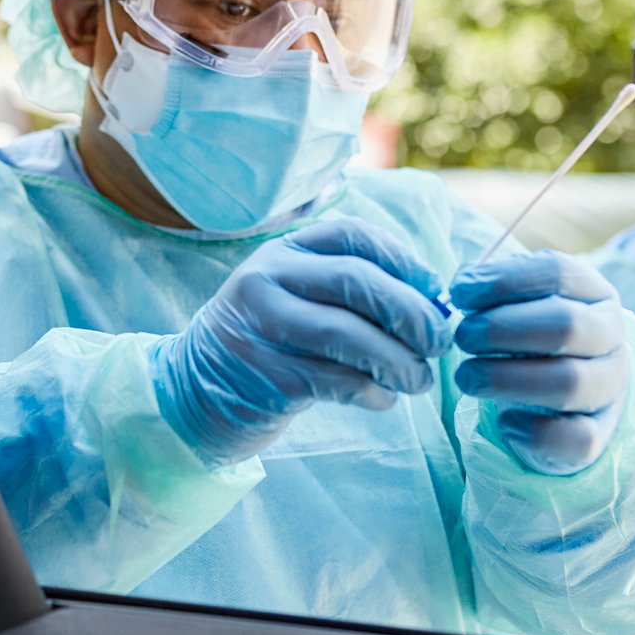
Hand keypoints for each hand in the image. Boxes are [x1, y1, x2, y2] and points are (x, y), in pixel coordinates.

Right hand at [154, 219, 453, 462]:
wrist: (194, 392)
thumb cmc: (272, 343)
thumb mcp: (301, 298)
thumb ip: (357, 292)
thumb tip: (435, 305)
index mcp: (285, 249)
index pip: (355, 236)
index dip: (407, 262)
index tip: (437, 294)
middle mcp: (268, 277)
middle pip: (357, 280)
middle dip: (412, 311)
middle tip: (440, 342)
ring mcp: (261, 325)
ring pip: (348, 335)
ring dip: (398, 360)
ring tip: (419, 379)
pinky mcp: (265, 375)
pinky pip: (335, 381)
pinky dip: (372, 392)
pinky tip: (382, 398)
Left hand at [449, 251, 626, 474]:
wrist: (562, 397)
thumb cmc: (530, 338)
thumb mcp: (519, 303)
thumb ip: (493, 290)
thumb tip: (462, 287)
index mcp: (593, 293)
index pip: (557, 274)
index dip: (502, 280)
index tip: (459, 292)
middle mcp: (610, 336)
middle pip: (565, 326)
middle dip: (501, 330)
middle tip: (462, 337)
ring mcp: (609, 386)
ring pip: (570, 383)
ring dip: (506, 379)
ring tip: (467, 377)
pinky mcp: (599, 432)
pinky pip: (577, 438)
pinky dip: (534, 432)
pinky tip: (504, 421)